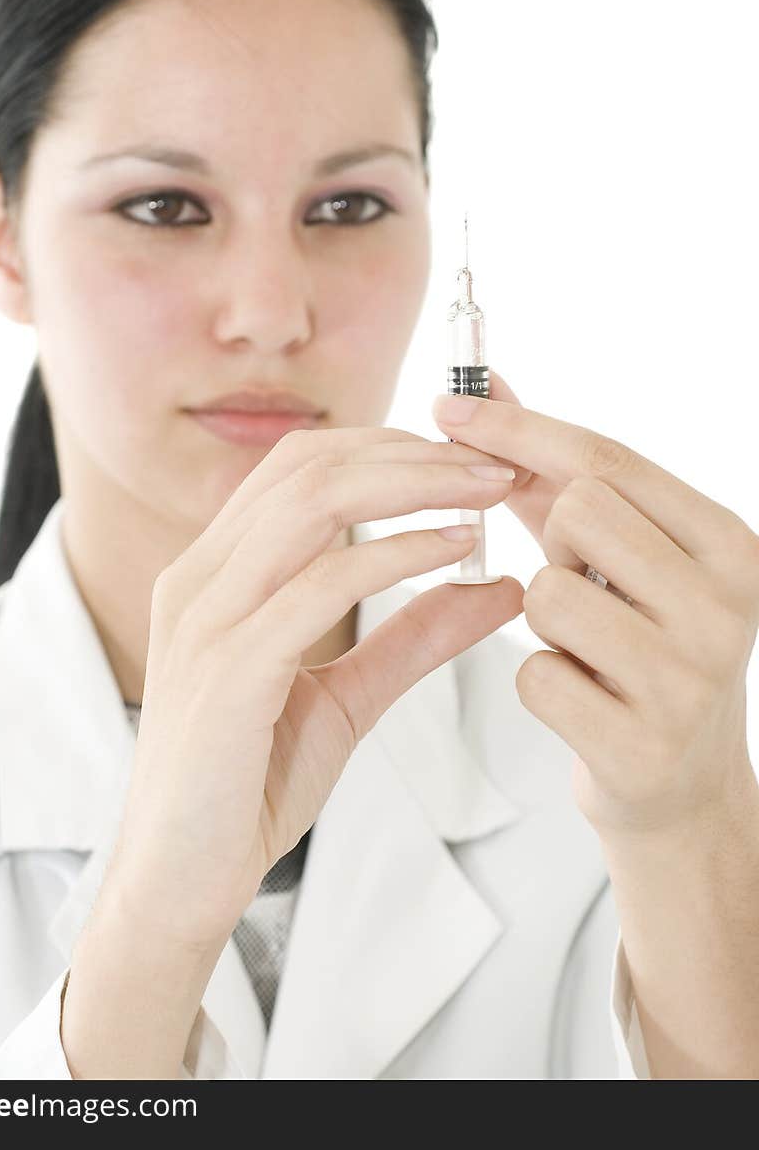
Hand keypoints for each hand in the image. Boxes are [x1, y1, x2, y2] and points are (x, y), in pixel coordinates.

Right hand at [106, 424, 523, 948]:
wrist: (179, 882)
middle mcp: (199, 577)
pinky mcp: (228, 668)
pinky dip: (396, 553)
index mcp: (215, 572)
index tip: (467, 460)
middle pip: (309, 465)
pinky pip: (320, 583)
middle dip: (410, 451)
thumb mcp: (348, 696)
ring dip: (413, 483)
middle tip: (495, 462)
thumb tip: (497, 588)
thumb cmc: (249, 785)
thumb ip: (413, 637)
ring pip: (312, 502)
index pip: (299, 466)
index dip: (386, 445)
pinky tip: (454, 548)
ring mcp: (206, 617)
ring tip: (487, 489)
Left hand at [432, 373, 758, 838]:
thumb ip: (552, 473)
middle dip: (552, 542)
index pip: (608, 460)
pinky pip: (534, 675)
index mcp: (728, 545)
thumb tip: (483, 385)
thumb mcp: (619, 556)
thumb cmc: (639, 645)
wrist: (684, 788)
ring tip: (590, 649)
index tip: (446, 407)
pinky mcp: (640, 747)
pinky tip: (585, 702)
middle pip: (578, 512)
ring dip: (545, 619)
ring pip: (546, 595)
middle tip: (584, 585)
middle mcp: (725, 606)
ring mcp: (688, 681)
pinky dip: (541, 682)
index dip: (519, 429)